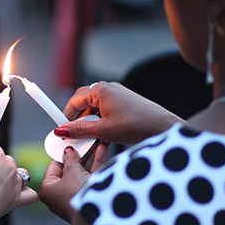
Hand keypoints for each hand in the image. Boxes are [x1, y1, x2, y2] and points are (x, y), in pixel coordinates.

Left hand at [39, 143, 107, 221]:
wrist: (96, 212)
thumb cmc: (77, 194)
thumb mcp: (71, 170)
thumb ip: (70, 158)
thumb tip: (69, 151)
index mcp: (48, 190)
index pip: (53, 166)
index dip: (62, 153)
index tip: (69, 143)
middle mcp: (60, 195)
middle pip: (69, 169)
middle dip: (78, 155)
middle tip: (82, 143)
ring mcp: (75, 196)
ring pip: (81, 172)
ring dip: (88, 158)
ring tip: (94, 144)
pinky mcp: (89, 197)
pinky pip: (90, 177)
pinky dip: (96, 164)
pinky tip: (101, 150)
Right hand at [55, 81, 183, 144]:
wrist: (163, 127)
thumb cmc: (137, 125)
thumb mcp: (103, 130)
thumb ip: (79, 130)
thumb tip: (61, 130)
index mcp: (100, 90)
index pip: (74, 100)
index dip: (65, 115)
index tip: (61, 129)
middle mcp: (108, 88)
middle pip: (82, 101)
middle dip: (76, 117)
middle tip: (75, 133)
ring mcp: (116, 93)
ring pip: (93, 106)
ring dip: (89, 120)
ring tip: (93, 136)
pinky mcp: (123, 101)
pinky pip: (104, 108)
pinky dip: (100, 120)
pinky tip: (104, 133)